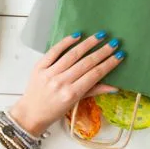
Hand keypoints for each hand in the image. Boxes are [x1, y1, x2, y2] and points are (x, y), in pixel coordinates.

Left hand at [9, 31, 124, 135]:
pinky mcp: (39, 67)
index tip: (119, 55)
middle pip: (85, 63)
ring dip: (88, 44)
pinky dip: (65, 42)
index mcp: (71, 94)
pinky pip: (54, 51)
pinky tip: (77, 35)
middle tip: (114, 43)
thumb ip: (93, 91)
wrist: (30, 113)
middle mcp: (61, 82)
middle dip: (102, 52)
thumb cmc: (54, 111)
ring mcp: (49, 73)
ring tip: (100, 36)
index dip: (108, 64)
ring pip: (72, 55)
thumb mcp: (75, 103)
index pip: (94, 75)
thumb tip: (115, 87)